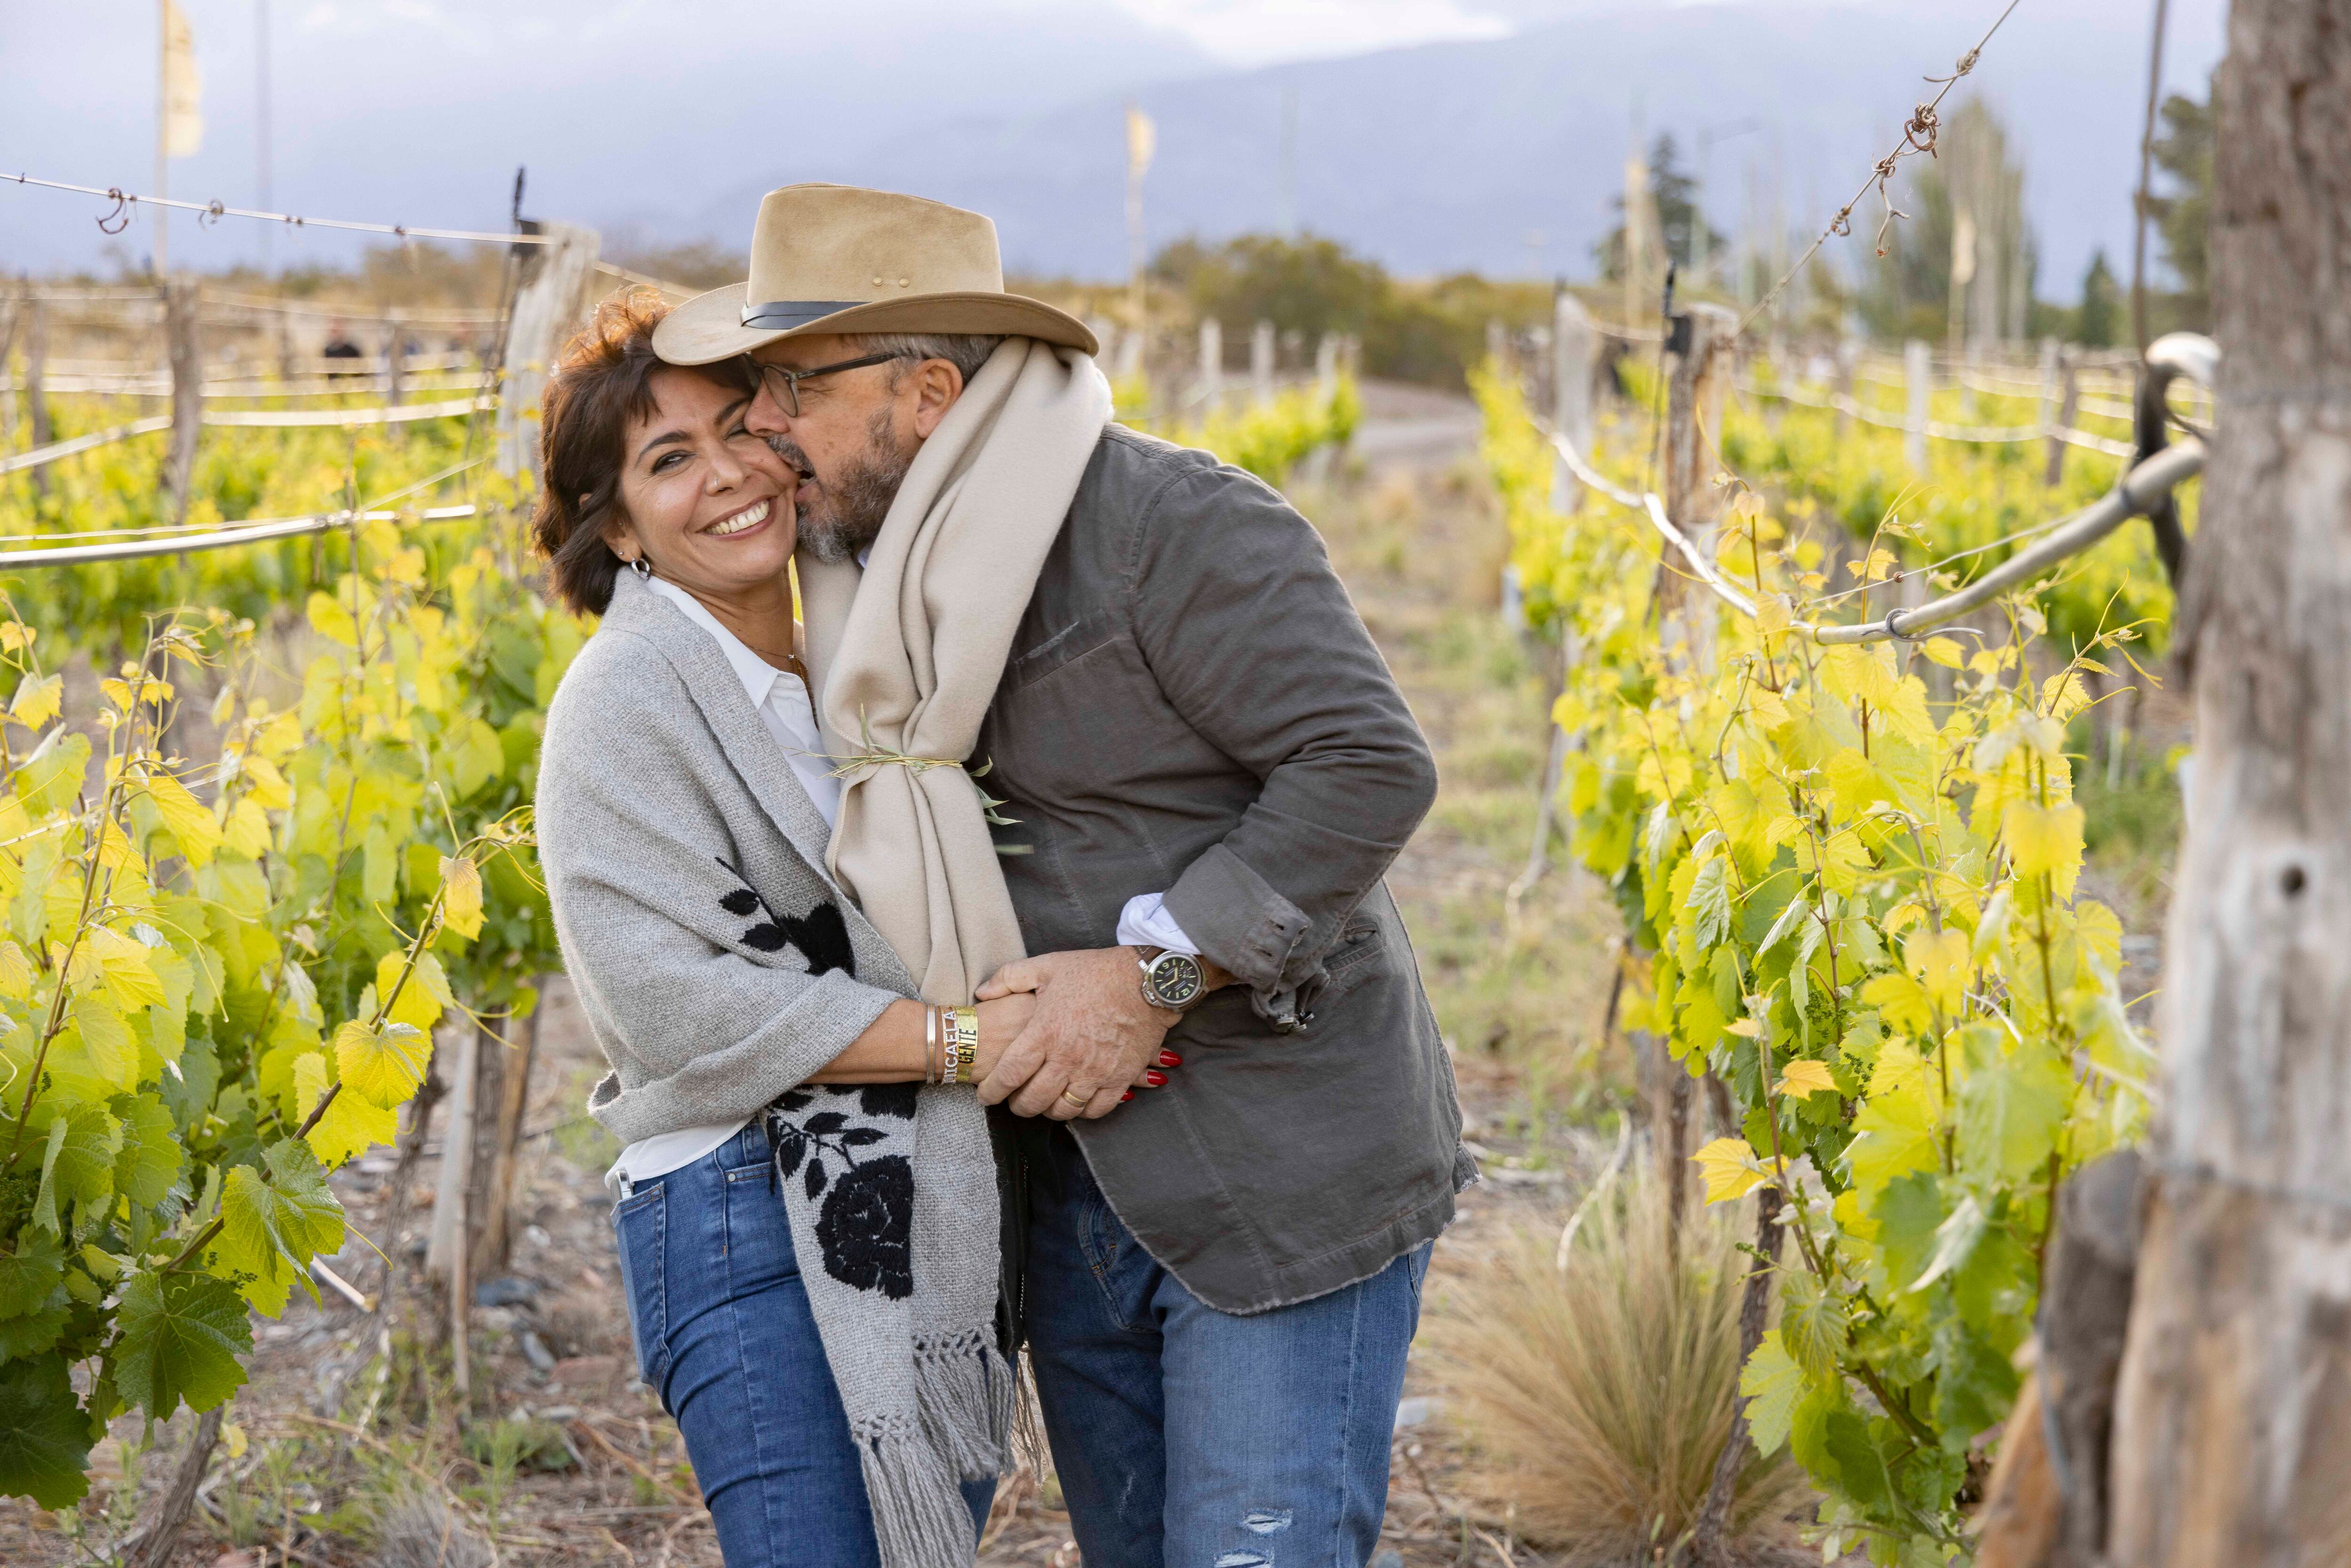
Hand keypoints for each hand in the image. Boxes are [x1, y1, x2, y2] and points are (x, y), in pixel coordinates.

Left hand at [975, 947, 1174, 1119]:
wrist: (1146, 979)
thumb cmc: (1095, 971)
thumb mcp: (1047, 966)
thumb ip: (1009, 979)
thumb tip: (982, 994)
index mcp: (1044, 1032)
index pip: (1009, 1074)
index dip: (992, 1091)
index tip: (986, 1095)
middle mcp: (1067, 1058)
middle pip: (1033, 1100)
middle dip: (1018, 1106)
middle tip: (1014, 1102)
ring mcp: (1095, 1071)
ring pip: (1063, 1109)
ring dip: (1049, 1111)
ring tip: (1044, 1103)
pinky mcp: (1120, 1078)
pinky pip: (1097, 1109)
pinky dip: (1082, 1111)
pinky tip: (1076, 1103)